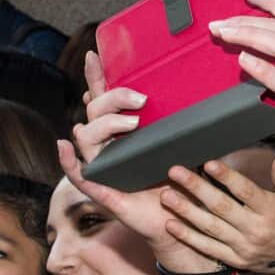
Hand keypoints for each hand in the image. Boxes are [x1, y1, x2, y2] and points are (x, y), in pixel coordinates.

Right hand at [63, 52, 212, 269]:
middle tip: (141, 100)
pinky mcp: (104, 191)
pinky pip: (79, 175)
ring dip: (105, 124)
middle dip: (113, 99)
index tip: (95, 56)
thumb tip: (209, 98)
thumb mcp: (185, 146)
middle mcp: (111, 147)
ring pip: (86, 137)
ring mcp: (105, 167)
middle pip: (95, 112)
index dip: (97, 78)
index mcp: (126, 133)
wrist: (186, 219)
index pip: (105, 100)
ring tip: (131, 123)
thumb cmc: (183, 181)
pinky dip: (68, 161)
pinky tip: (65, 145)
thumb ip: (186, 125)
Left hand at [160, 156, 274, 274]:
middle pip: (221, 207)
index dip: (226, 178)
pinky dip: (189, 237)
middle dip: (196, 188)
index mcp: (272, 211)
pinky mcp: (237, 260)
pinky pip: (209, 248)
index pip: (245, 192)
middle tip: (175, 172)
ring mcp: (244, 247)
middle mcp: (256, 230)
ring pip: (210, 228)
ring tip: (166, 196)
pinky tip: (171, 224)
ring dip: (186, 211)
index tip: (208, 163)